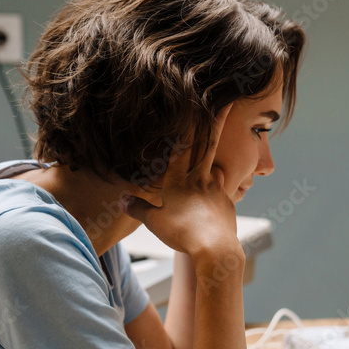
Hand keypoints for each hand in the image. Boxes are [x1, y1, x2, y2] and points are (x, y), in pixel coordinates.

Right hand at [126, 105, 243, 263]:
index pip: (182, 144)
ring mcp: (216, 188)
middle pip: (208, 143)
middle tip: (228, 100)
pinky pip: (225, 185)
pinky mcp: (227, 201)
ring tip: (224, 134)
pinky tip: (220, 184)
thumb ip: (137, 208)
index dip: (189, 122)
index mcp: (179, 179)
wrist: (215, 249)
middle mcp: (199, 178)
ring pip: (217, 162)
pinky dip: (222, 180)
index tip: (195, 102)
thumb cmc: (181, 233)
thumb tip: (121, 199)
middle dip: (217, 120)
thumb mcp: (153, 221)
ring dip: (219, 149)